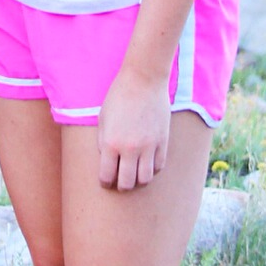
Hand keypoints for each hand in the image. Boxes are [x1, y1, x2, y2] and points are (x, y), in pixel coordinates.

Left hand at [96, 65, 169, 190]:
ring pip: (145, 180)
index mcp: (110, 142)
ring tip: (134, 174)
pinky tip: (146, 162)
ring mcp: (148, 146)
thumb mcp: (103, 118)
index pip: (107, 176)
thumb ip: (103, 141)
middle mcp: (130, 148)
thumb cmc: (119, 96)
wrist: (143, 80)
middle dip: (121, 186)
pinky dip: (152, 169)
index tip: (106, 181)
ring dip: (138, 180)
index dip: (105, 182)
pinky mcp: (162, 142)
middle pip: (127, 183)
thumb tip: (107, 161)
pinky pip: (158, 167)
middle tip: (120, 181)